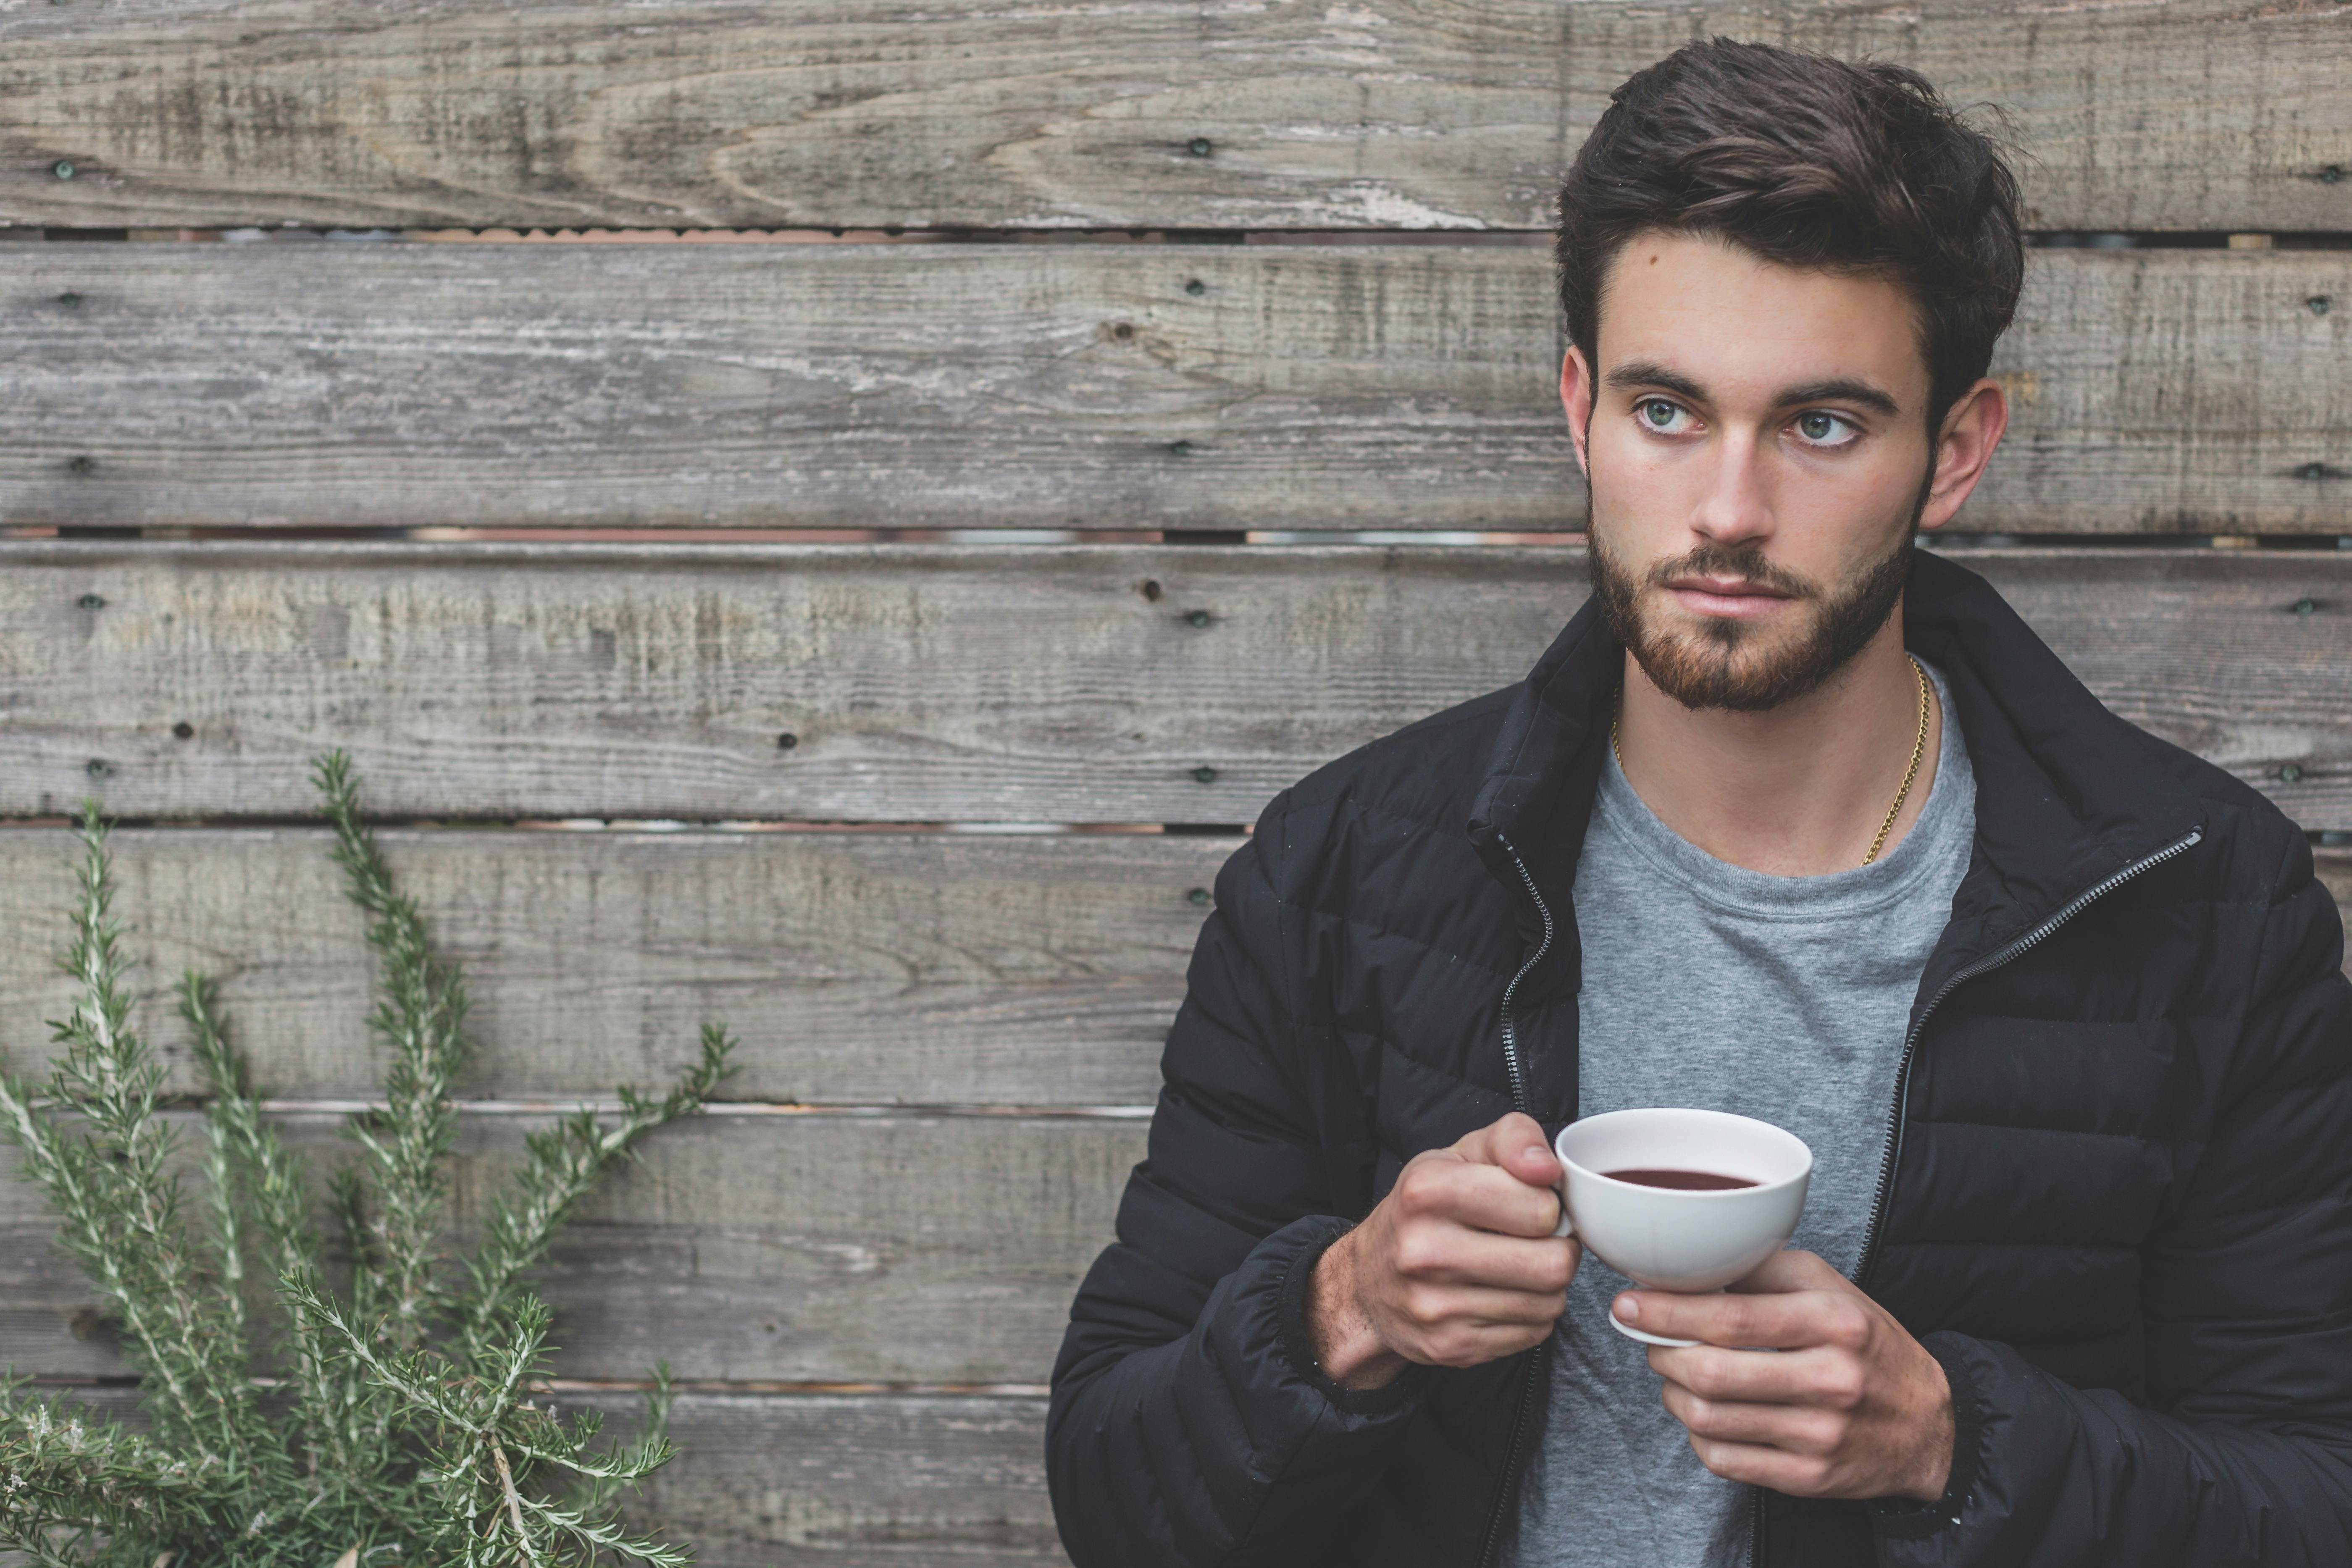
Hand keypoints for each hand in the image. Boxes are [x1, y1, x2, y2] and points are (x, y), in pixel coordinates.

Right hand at [1307, 1112, 1579, 1389]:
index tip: (1529, 1204)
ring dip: (1546, 1285)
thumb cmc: (1425, 1209)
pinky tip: (1502, 1296)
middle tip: (1537, 1241)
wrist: (1367, 1281)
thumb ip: (1514, 1138)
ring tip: (1519, 1267)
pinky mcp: (1451, 1346)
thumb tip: (1547, 1169)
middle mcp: (1425, 1251)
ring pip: (1548, 1303)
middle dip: (1557, 1249)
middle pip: (1552, 1264)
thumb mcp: (1461, 1153)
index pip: (1540, 1208)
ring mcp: (1436, 1306)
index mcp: (1428, 1191)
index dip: (1547, 1205)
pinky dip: (1530, 1314)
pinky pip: (1533, 1333)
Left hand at [1619, 1250, 1952, 1501]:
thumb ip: (1761, 1268)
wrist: (1927, 1425)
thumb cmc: (1866, 1345)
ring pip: (1707, 1418)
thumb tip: (1688, 1259)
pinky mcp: (1809, 1478)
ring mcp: (1820, 1436)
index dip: (1665, 1311)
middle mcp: (1831, 1380)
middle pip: (1709, 1372)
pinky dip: (1698, 1434)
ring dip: (1674, 1393)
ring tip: (1677, 1374)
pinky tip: (1705, 1413)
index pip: (1729, 1318)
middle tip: (1652, 1339)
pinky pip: (1723, 1459)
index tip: (1628, 1304)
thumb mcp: (1829, 1288)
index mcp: (1835, 1323)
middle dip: (1661, 1352)